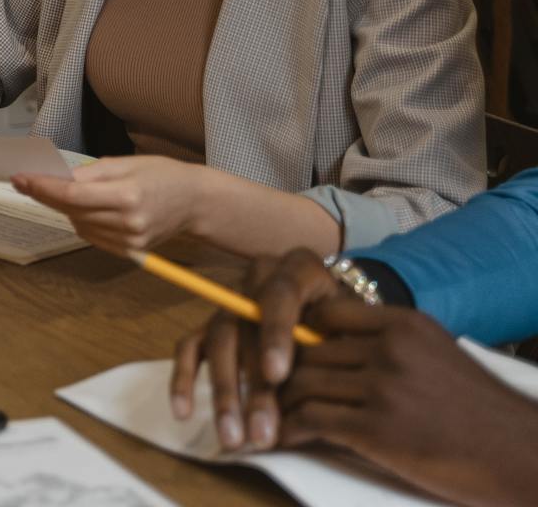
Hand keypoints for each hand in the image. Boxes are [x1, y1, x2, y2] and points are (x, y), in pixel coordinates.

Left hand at [12, 155, 209, 252]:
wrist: (195, 202)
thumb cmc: (163, 175)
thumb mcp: (127, 162)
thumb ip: (90, 173)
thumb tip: (57, 178)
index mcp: (128, 195)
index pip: (72, 195)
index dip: (42, 187)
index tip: (20, 178)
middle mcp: (128, 222)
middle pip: (71, 211)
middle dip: (46, 195)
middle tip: (29, 180)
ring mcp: (130, 240)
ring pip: (79, 225)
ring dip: (65, 209)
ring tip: (68, 192)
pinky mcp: (130, 251)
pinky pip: (92, 236)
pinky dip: (82, 221)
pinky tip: (87, 209)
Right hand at [170, 249, 348, 450]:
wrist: (340, 310)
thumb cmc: (353, 322)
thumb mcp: (354, 326)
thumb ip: (336, 347)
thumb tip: (319, 397)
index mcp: (299, 268)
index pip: (281, 296)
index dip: (276, 335)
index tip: (277, 376)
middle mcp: (258, 278)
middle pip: (245, 328)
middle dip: (252, 386)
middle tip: (261, 433)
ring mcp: (231, 301)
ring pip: (217, 342)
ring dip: (224, 393)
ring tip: (233, 438)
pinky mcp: (210, 323)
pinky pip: (189, 347)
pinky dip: (183, 379)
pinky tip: (183, 411)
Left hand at [272, 299, 537, 505]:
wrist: (523, 455)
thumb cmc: (480, 412)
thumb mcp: (438, 355)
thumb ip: (390, 345)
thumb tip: (336, 349)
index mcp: (404, 324)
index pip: (324, 314)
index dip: (297, 334)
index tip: (282, 354)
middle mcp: (390, 348)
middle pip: (306, 349)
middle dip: (277, 371)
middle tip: (256, 388)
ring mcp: (383, 387)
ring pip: (300, 383)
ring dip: (276, 402)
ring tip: (263, 416)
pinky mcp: (378, 429)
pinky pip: (311, 420)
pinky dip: (289, 429)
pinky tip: (282, 438)